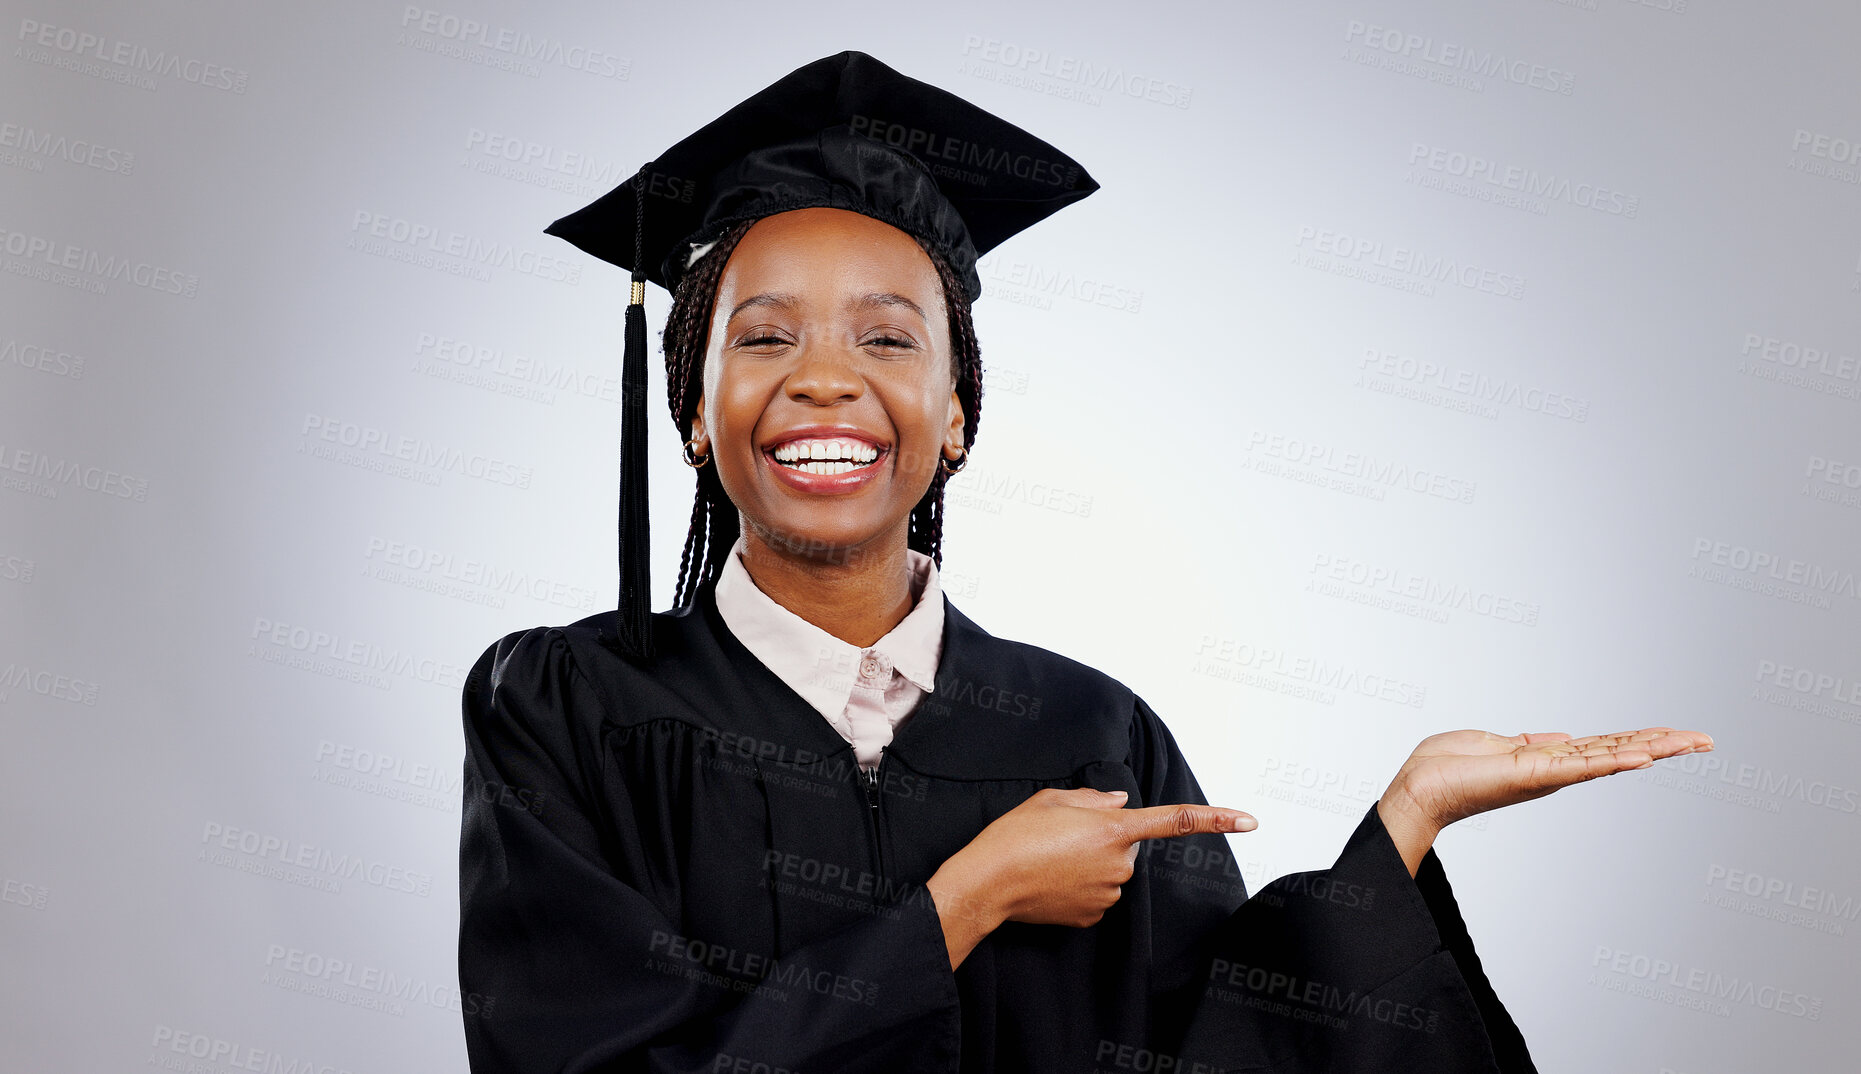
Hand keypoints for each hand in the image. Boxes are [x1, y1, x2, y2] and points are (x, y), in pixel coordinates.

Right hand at [926, 787, 1254, 967]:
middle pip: (1125, 845)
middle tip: (1061, 836)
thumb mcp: (1051, 799)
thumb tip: (1118, 802)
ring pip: (1110, 871)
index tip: (1250, 820)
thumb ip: (1092, 799)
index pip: (1175, 821)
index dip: (1216, 819)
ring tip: (1049, 859)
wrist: (988, 883)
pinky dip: (1078, 886)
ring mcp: (1107, 893)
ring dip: (1089, 863)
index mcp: (1112, 828)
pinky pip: (1096, 894)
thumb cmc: (1014, 837)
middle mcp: (1118, 864)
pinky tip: (1051, 881)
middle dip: (1102, 839)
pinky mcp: (1092, 915)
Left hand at [1377, 727, 1713, 874]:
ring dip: (1653, 749)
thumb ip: (1530, 741)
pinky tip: (1643, 757)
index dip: (1641, 738)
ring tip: (1693, 742)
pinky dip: (1611, 761)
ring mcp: (1548, 775)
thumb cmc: (1445, 768)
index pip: (1605, 746)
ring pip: (1611, 758)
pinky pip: (1579, 768)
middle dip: (1664, 745)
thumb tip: (1560, 736)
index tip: (1678, 735)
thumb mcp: (1494, 743)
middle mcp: (1556, 769)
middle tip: (1708, 739)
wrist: (1418, 788)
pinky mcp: (1532, 776)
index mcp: (1548, 758)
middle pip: (1620, 752)